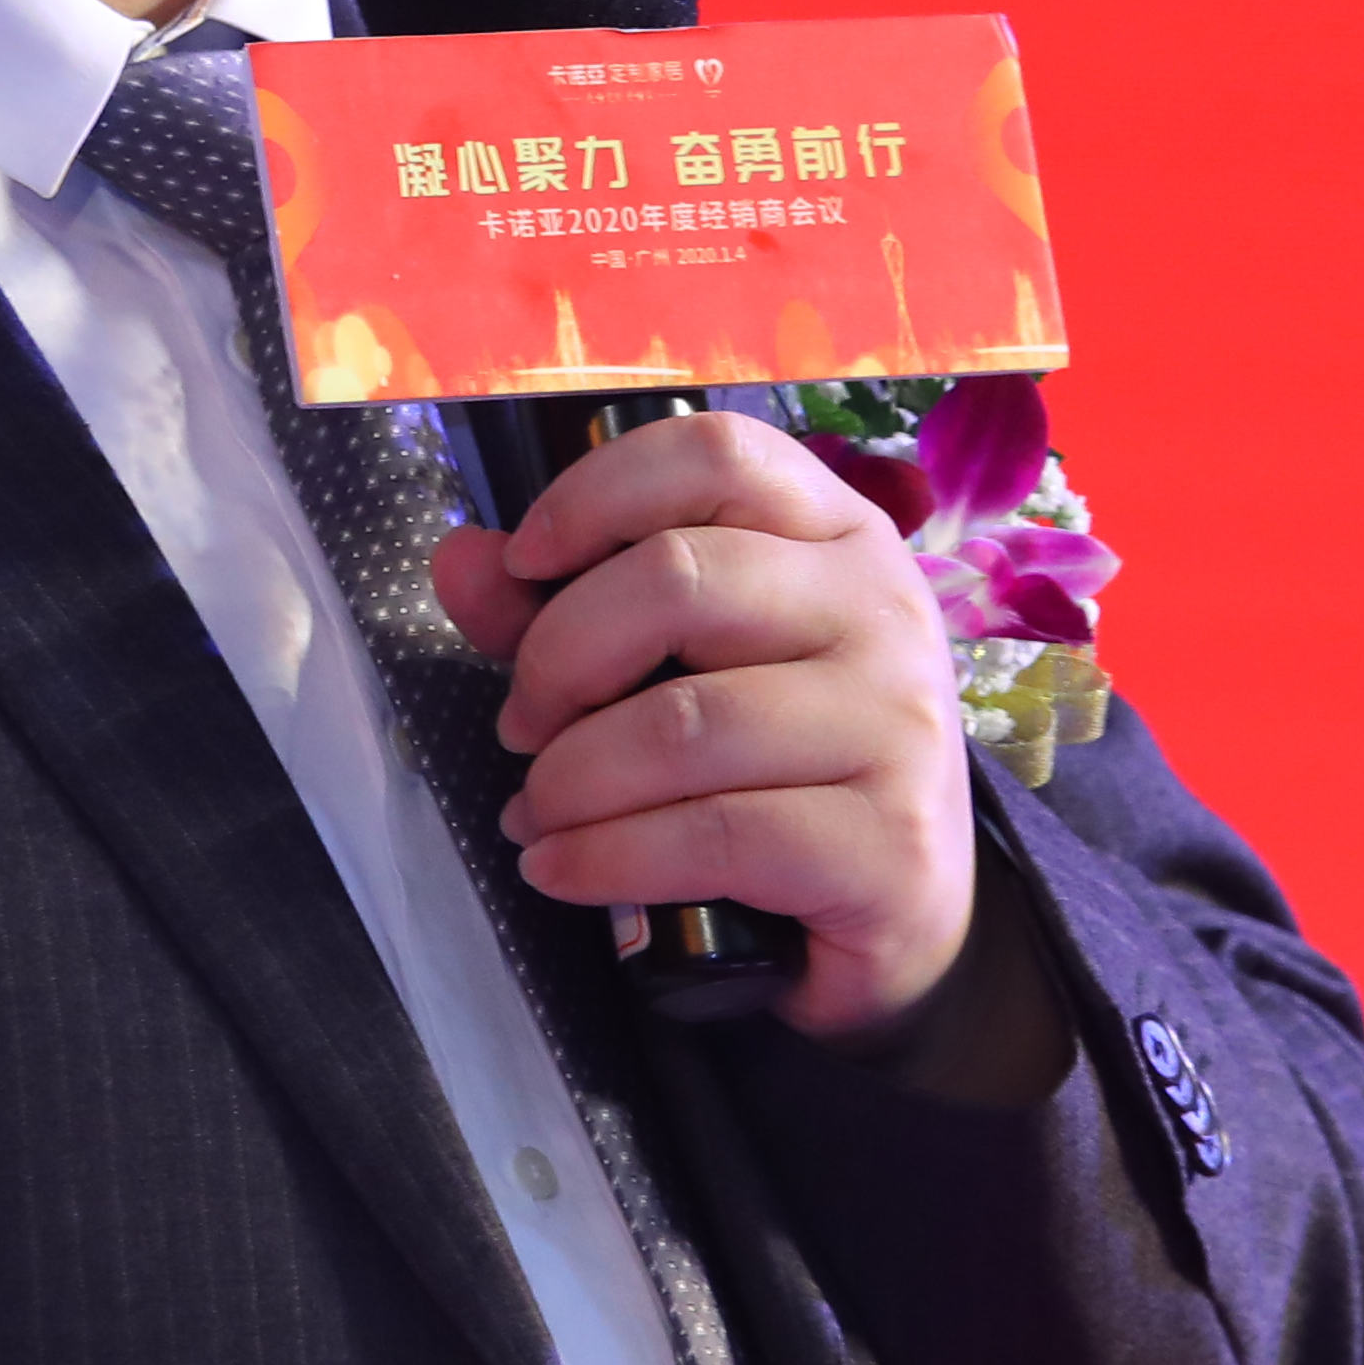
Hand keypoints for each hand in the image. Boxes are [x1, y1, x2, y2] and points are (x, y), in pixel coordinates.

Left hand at [426, 406, 999, 1055]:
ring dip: (570, 779)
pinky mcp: (888, 841)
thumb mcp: (687, 666)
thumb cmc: (781, 761)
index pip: (715, 455)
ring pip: (684, 722)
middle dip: (558, 658)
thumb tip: (459, 559)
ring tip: (535, 814)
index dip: (596, 496)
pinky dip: (604, 858)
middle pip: (679, 579)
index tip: (524, 564)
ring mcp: (897, 724)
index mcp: (836, 534)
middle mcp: (882, 608)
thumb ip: (573, 609)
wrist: (905, 909)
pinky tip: (559, 869)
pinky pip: (712, 835)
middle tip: (524, 725)